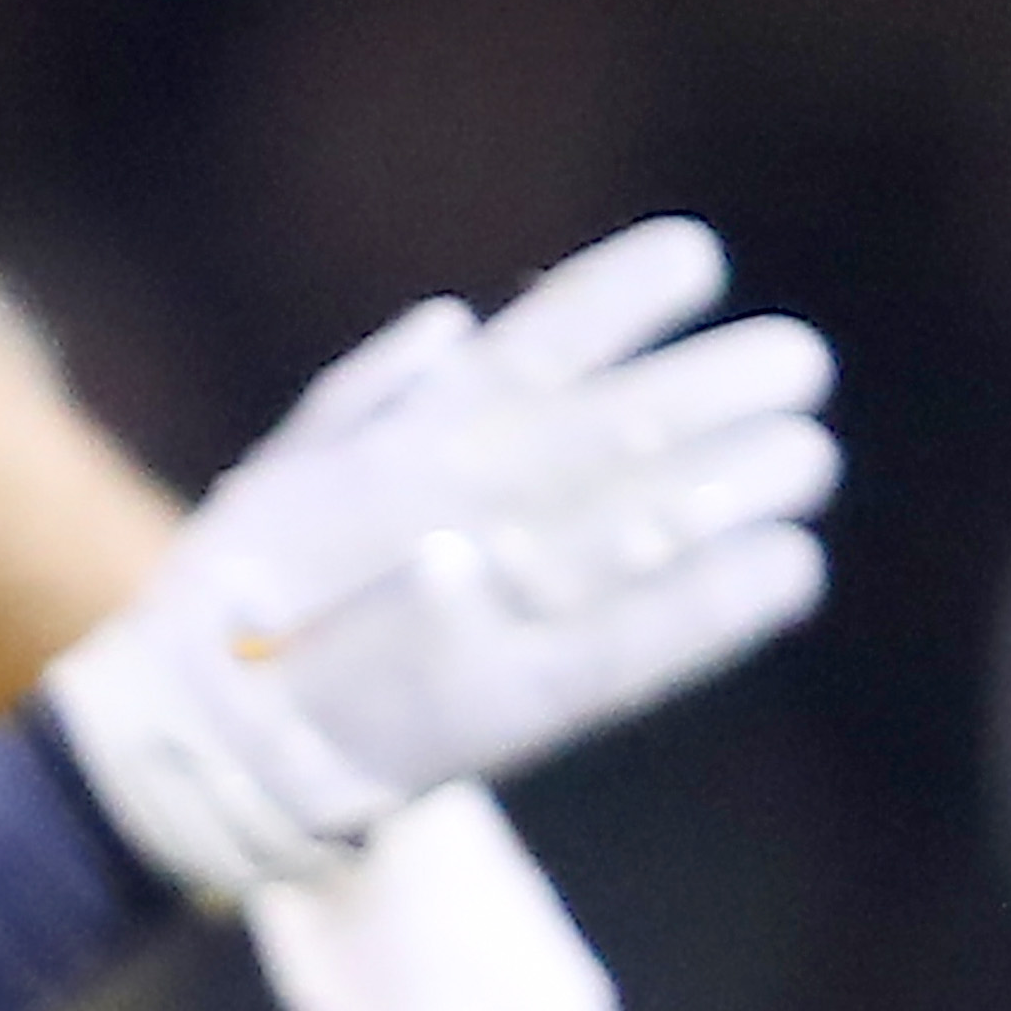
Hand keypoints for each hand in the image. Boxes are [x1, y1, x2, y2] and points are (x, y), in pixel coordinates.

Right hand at [45, 214, 838, 901]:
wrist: (205, 749)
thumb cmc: (242, 594)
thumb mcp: (283, 469)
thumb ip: (372, 390)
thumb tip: (462, 322)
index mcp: (408, 440)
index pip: (543, 336)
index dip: (630, 288)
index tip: (698, 261)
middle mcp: (462, 505)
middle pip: (632, 422)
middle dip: (731, 381)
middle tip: (797, 364)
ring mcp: (499, 601)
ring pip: (660, 519)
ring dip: (749, 479)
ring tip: (806, 457)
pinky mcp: (527, 700)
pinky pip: (656, 638)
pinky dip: (732, 598)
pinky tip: (791, 565)